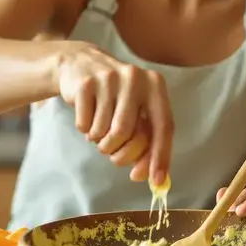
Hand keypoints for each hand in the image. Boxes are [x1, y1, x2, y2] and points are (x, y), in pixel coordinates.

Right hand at [56, 42, 173, 184]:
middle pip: (127, 133)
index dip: (161, 155)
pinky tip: (87, 116)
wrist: (81, 65)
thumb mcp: (137, 113)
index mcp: (155, 85)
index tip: (156, 180)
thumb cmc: (116, 98)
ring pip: (104, 131)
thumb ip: (148, 144)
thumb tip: (153, 178)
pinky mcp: (85, 85)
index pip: (164, 125)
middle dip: (118, 152)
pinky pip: (84, 125)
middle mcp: (135, 78)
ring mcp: (108, 79)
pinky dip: (85, 130)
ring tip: (99, 129)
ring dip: (99, 141)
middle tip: (112, 155)